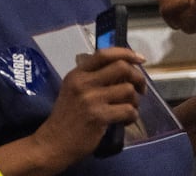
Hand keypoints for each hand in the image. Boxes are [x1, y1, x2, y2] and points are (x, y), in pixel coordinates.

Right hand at [29, 48, 144, 165]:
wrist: (55, 141)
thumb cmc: (67, 116)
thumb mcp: (73, 90)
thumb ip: (92, 78)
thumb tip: (122, 71)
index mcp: (77, 73)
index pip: (104, 54)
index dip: (126, 53)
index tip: (140, 59)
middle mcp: (83, 82)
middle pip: (121, 68)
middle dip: (138, 78)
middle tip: (140, 89)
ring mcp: (91, 99)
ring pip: (128, 90)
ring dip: (135, 101)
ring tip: (127, 109)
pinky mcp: (99, 116)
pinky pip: (128, 110)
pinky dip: (132, 116)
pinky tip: (124, 121)